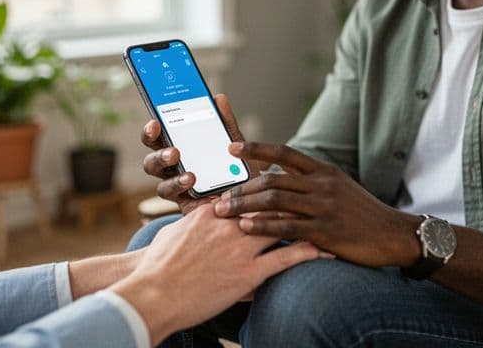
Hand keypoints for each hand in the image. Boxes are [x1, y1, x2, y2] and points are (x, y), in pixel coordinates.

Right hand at [108, 203, 322, 342]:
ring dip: (308, 224)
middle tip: (314, 201)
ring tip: (328, 223)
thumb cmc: (157, 267)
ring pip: (283, 227)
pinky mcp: (248, 273)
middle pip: (269, 206)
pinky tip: (326, 252)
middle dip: (292, 202)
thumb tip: (204, 216)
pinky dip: (310, 253)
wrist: (153, 293)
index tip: (283, 189)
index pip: (246, 197)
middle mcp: (229, 225)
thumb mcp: (174, 235)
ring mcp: (240, 248)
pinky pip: (287, 258)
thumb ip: (194, 223)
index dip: (266, 193)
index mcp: (210, 213)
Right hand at [140, 93, 264, 210]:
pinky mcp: (180, 200)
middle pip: (151, 151)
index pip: (159, 134)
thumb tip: (219, 98)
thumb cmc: (240, 176)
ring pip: (153, 169)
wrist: (249, 207)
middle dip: (152, 144)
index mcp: (182, 147)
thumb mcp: (237, 148)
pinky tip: (190, 179)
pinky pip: (167, 191)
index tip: (155, 122)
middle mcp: (173, 164)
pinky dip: (177, 183)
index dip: (152, 128)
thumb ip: (226, 125)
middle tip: (169, 143)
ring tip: (177, 156)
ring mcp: (174, 182)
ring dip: (161, 160)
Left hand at [214, 141, 420, 268]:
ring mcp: (324, 206)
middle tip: (220, 197)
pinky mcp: (326, 230)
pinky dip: (262, 226)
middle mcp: (322, 184)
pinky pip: (287, 226)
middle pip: (272, 179)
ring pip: (275, 200)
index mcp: (323, 171)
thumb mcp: (339, 187)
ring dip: (245, 206)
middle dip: (242, 188)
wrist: (394, 236)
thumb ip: (309, 181)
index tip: (231, 148)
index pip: (284, 152)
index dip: (256, 149)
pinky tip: (245, 228)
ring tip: (224, 212)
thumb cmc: (362, 213)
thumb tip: (275, 178)